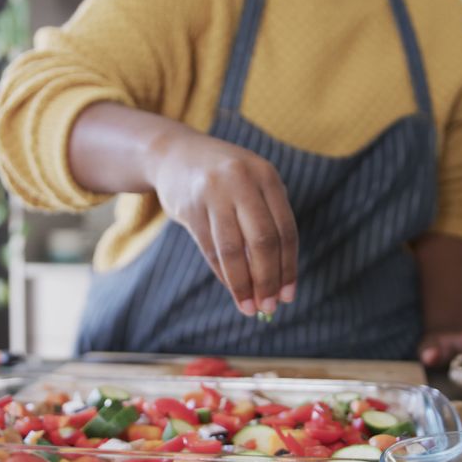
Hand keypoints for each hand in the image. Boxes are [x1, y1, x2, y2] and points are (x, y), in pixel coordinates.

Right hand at [145, 127, 297, 316]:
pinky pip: (210, 249)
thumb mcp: (252, 183)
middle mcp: (241, 181)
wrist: (173, 154)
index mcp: (266, 176)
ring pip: (233, 249)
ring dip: (243, 284)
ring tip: (250, 308)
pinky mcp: (189, 207)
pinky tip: (232, 289)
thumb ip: (267, 219)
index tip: (288, 295)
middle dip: (268, 279)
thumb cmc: (223, 177)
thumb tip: (279, 278)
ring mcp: (213, 193)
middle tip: (270, 307)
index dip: (289, 266)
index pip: (285, 230)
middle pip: (262, 241)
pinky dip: (223, 274)